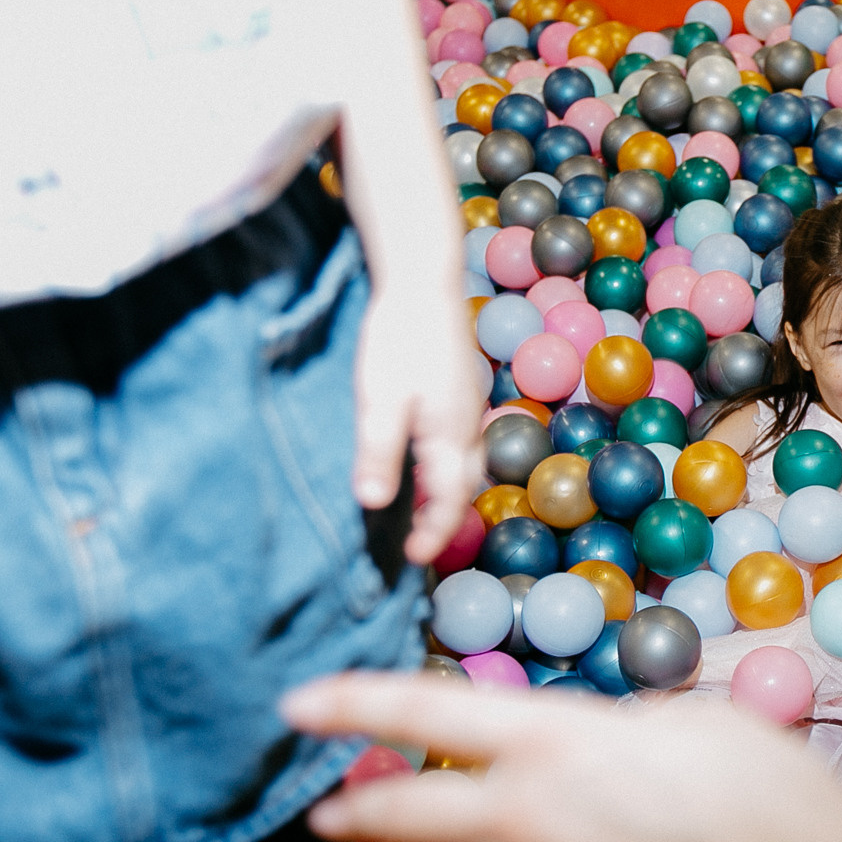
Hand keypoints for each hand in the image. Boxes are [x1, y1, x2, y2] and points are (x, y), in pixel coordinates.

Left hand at [285, 674, 841, 841]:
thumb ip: (611, 732)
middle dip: (349, 810)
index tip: (295, 705)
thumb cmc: (768, 803)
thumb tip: (585, 746)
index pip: (421, 710)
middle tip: (324, 813)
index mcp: (554, 743)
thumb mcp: (687, 725)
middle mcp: (521, 820)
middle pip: (397, 811)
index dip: (348, 702)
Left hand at [354, 288, 483, 565]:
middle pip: (463, 488)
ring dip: (447, 494)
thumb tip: (374, 504)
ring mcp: (467, 407)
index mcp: (450, 437)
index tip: (412, 559)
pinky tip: (424, 461)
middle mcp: (467, 427)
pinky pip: (460, 444)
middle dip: (444, 520)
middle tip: (417, 543)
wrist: (422, 282)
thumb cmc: (398, 340)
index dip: (433, 535)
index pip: (448, 501)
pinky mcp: (459, 391)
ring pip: (466, 465)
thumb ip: (378, 453)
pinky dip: (446, 467)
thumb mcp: (379, 401)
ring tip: (420, 511)